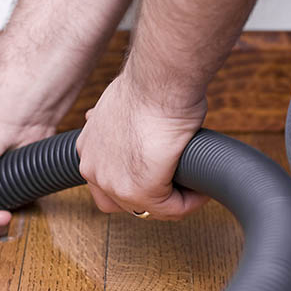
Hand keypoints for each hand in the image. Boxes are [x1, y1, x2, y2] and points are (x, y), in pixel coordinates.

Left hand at [76, 76, 208, 219]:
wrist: (160, 80)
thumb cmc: (151, 85)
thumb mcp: (123, 105)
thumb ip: (121, 125)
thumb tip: (128, 128)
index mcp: (88, 148)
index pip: (107, 182)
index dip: (137, 179)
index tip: (162, 171)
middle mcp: (93, 168)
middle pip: (122, 202)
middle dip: (152, 196)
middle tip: (178, 185)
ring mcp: (114, 183)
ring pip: (149, 209)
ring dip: (174, 202)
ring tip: (194, 188)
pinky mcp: (142, 190)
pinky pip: (173, 209)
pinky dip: (191, 202)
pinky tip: (202, 189)